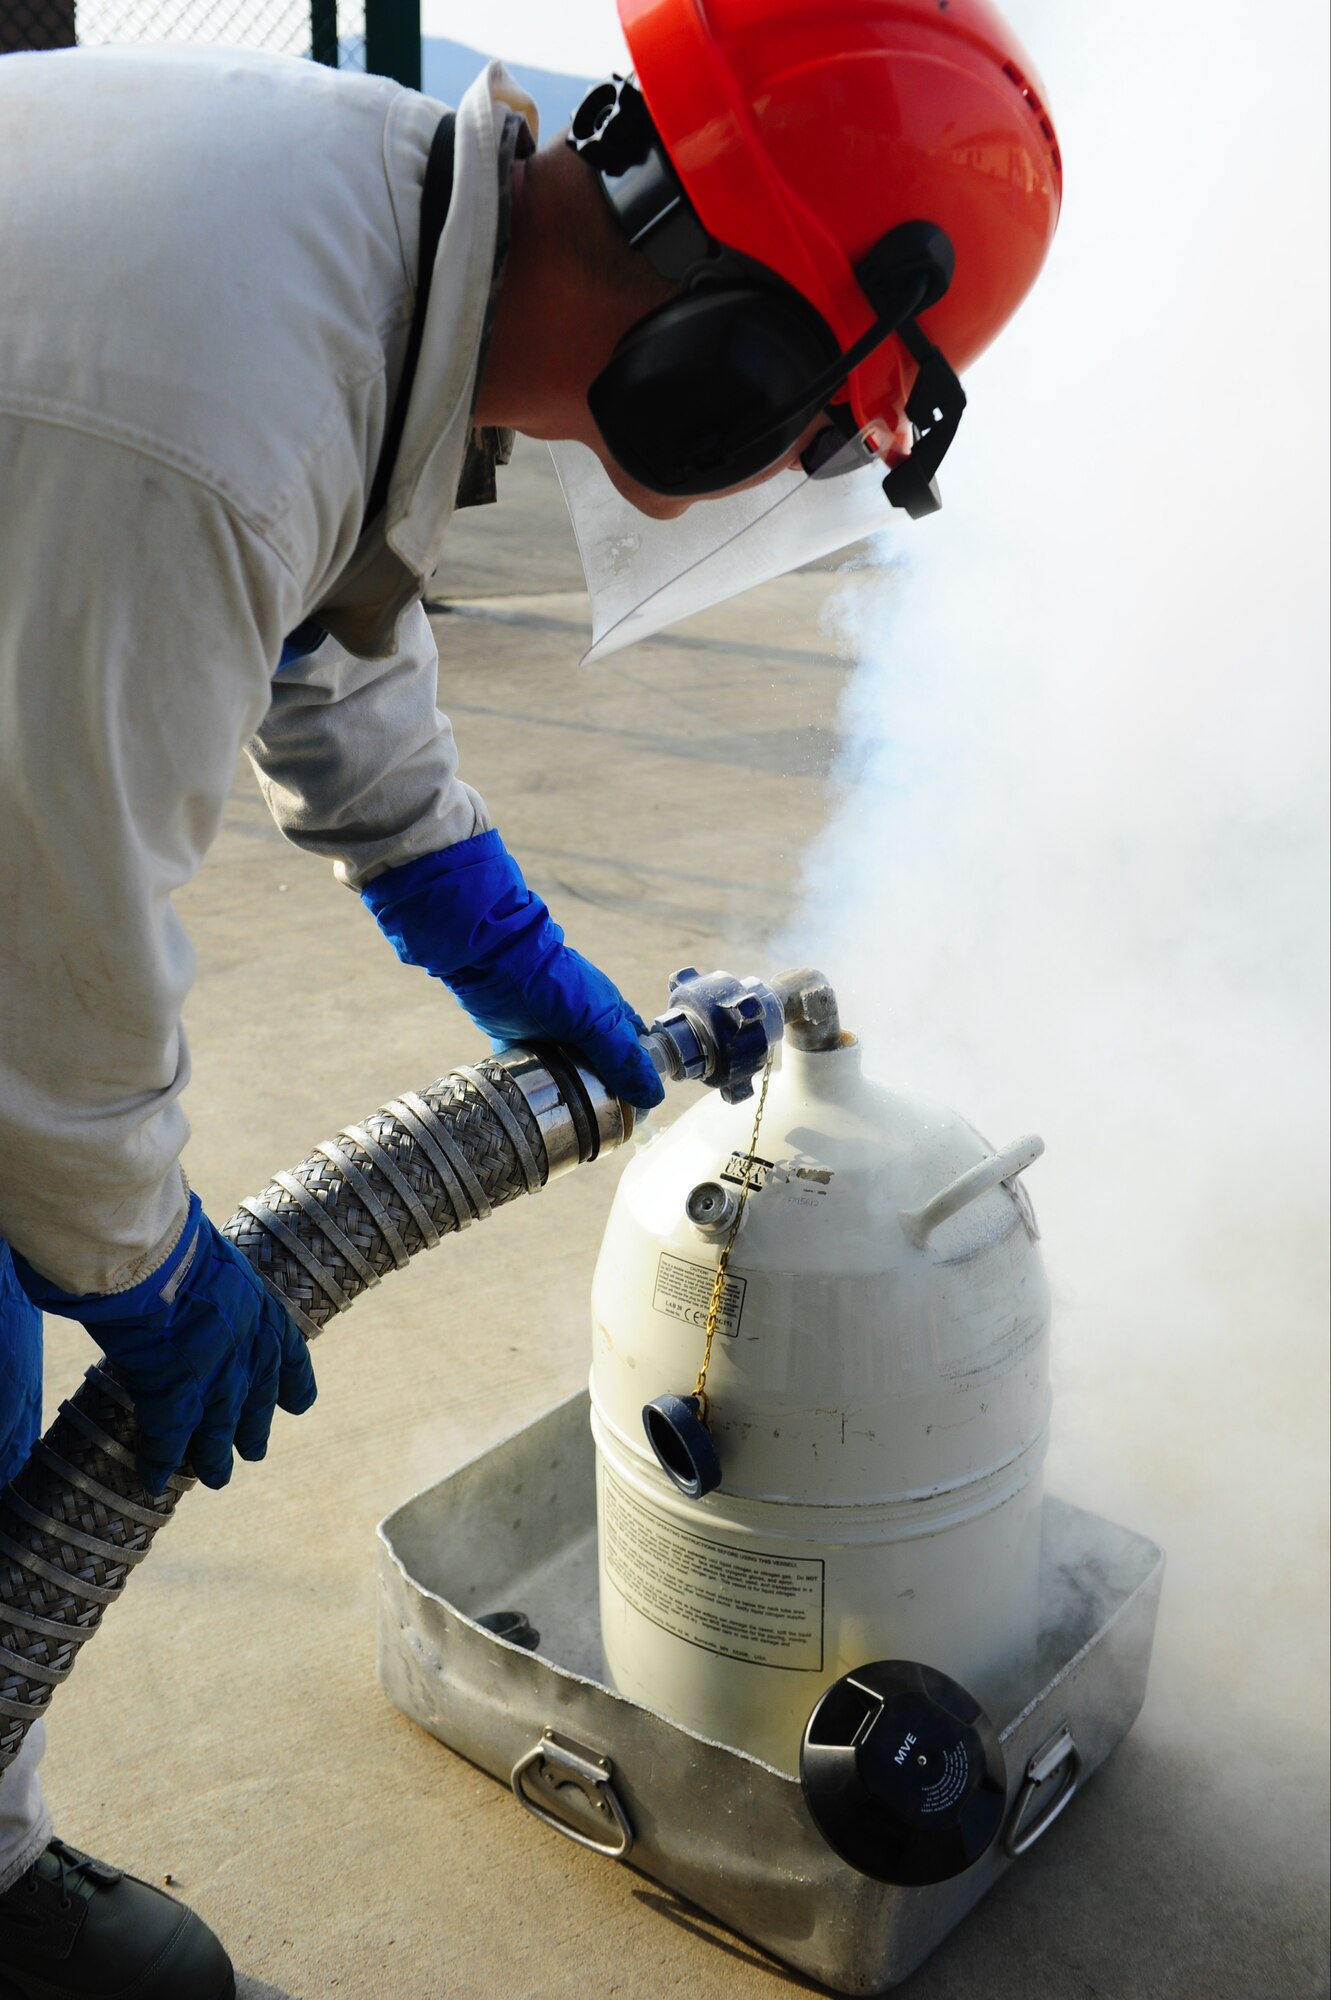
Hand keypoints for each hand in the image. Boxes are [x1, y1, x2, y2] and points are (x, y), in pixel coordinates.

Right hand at [14, 1195, 316, 1493]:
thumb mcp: (215, 1262)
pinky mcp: (177, 1404)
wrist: (159, 1264)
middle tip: (251, 1452)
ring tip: (213, 1477)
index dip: (293, 1386)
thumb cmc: (178, 1247)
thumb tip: (196, 1277)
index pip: (290, 1360)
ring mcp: (216, 1386)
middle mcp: (250, 1359)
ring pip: (217, 1437)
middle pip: (255, 1406)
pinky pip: (168, 1445)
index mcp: (265, 1319)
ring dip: (212, 1459)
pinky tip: (153, 1478)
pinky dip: (158, 1463)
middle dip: (252, 1431)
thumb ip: (215, 1287)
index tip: (298, 1405)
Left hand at [362, 831, 664, 1109]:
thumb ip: (623, 1058)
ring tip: (567, 1128)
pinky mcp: (518, 1039)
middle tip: (600, 1129)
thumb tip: (653, 1096)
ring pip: (565, 1071)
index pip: (634, 1050)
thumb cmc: (552, 982)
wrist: (492, 958)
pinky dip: (532, 1087)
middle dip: (601, 1093)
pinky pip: (530, 1070)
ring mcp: (549, 1032)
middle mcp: (581, 1024)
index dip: (639, 1077)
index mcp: (607, 1015)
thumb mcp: (596, 1021)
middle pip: (598, 1066)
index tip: (636, 1111)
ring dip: (566, 1094)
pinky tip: (534, 1108)